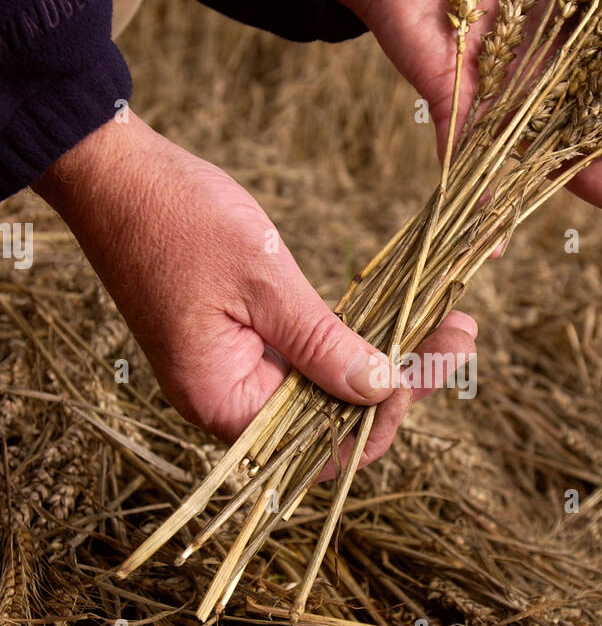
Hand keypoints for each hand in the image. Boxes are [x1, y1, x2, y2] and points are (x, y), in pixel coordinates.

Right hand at [33, 112, 476, 460]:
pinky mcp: (242, 341)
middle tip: (461, 331)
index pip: (319, 452)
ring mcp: (235, 371)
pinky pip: (308, 359)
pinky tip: (398, 315)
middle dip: (402, 382)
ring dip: (387, 358)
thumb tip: (383, 389)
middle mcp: (228, 399)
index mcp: (222, 400)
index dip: (380, 422)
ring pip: (328, 389)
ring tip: (449, 319)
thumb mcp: (266, 280)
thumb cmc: (179, 218)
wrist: (115, 173)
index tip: (423, 370)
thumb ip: (324, 343)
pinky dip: (353, 340)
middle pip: (333, 422)